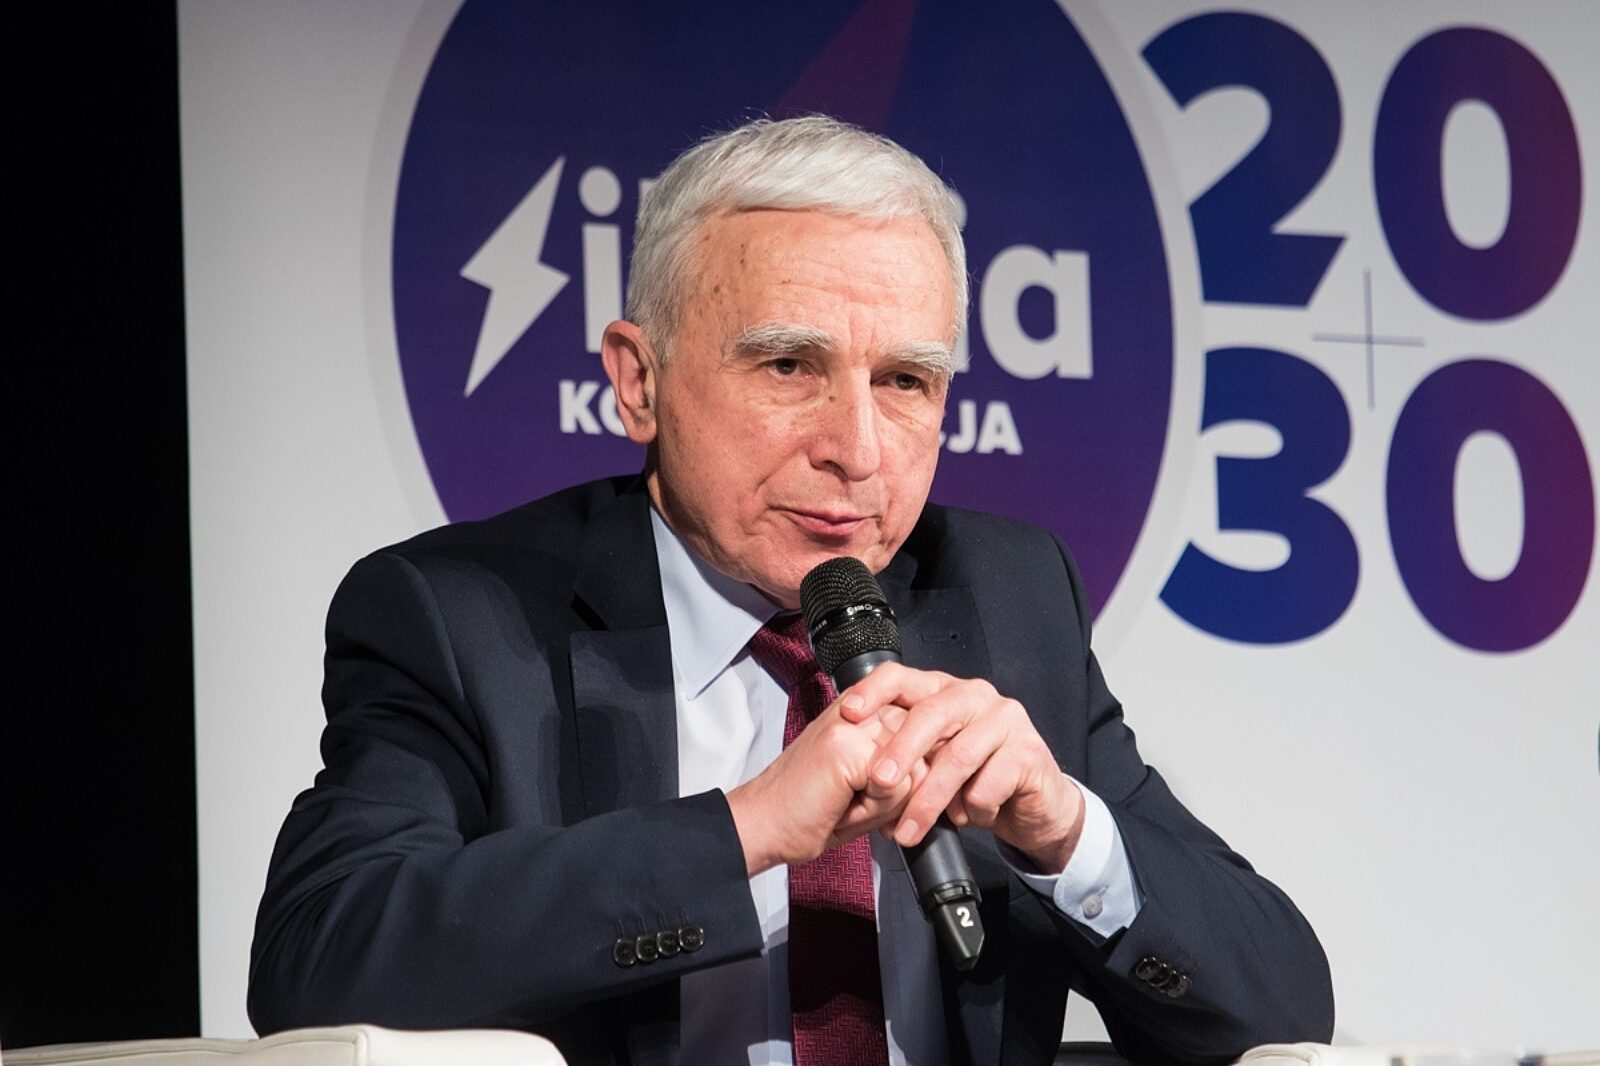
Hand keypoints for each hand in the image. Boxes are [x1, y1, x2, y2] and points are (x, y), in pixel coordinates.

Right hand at [725, 695, 925, 875]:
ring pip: (914, 770)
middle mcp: (859, 707)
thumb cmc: (809, 806)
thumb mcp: (864, 776)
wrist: (765, 822)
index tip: (866, 788)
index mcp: (864, 708)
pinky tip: (841, 805)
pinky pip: (896, 785)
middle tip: (852, 797)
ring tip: (846, 800)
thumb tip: (942, 764)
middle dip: (897, 791)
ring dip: (885, 802)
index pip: (924, 735)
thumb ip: (900, 759)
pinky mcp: (846, 746)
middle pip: (924, 752)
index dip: (905, 775)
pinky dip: (873, 809)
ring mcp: (851, 723)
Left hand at [839, 663, 1085, 873]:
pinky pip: (988, 786)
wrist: (1032, 807)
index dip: (872, 692)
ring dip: (929, 800)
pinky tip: (969, 817)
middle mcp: (974, 697)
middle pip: (931, 714)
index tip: (847, 715)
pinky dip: (971, 811)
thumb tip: (851, 771)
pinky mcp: (1028, 752)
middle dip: (900, 750)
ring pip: (958, 757)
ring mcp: (1006, 720)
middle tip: (879, 782)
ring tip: (908, 831)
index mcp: (943, 691)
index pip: (902, 677)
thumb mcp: (930, 763)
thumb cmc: (973, 779)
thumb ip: (900, 756)